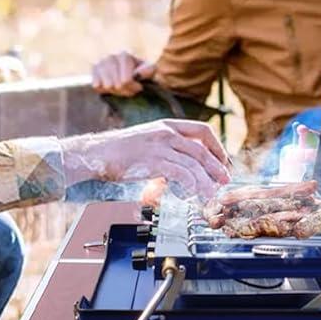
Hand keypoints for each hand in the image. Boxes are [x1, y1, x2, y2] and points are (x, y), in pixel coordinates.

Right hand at [63, 119, 229, 197]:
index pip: (202, 130)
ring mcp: (159, 146)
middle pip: (202, 150)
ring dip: (207, 182)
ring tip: (212, 194)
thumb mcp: (147, 139)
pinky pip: (182, 175)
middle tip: (224, 182)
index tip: (223, 162)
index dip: (218, 147)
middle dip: (218, 168)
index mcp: (165, 124)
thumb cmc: (119, 150)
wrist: (96, 153)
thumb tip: (188, 161)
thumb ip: (167, 145)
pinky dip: (193, 187)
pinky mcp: (153, 161)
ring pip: (195, 165)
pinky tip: (194, 195)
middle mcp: (165, 132)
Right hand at [90, 50, 156, 95]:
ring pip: (107, 86)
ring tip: (120, 88)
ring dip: (114, 91)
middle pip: (116, 84)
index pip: (125, 80)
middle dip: (124, 90)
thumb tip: (140, 72)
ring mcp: (100, 64)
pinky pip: (96, 85)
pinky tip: (108, 87)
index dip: (132, 86)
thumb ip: (148, 70)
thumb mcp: (149, 70)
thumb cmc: (140, 73)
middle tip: (129, 90)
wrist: (127, 75)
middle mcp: (110, 58)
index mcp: (123, 56)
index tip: (138, 87)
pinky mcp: (93, 72)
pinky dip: (103, 89)